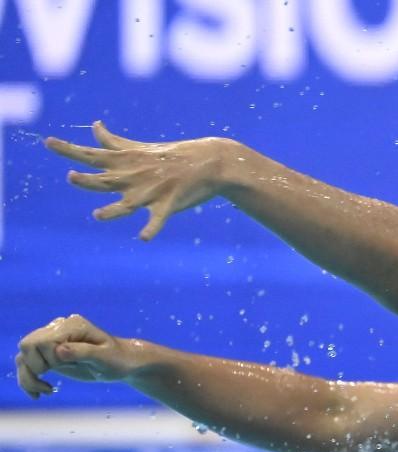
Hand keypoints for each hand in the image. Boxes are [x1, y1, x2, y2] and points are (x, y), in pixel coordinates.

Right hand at [15, 314, 139, 397]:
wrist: (123, 363)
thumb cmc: (118, 359)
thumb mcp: (105, 358)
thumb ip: (84, 352)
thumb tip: (59, 351)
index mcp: (72, 326)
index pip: (42, 340)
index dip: (48, 358)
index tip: (63, 366)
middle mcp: (59, 329)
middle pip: (27, 345)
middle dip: (34, 367)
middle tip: (51, 382)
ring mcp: (52, 341)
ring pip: (24, 356)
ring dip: (28, 377)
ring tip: (44, 392)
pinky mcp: (49, 354)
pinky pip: (27, 364)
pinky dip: (28, 379)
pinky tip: (39, 393)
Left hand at [45, 121, 235, 239]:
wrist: (211, 162)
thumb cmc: (174, 155)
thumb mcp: (141, 148)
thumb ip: (115, 142)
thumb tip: (94, 126)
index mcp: (126, 162)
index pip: (91, 155)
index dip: (69, 149)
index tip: (47, 142)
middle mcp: (134, 177)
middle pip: (104, 179)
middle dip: (87, 179)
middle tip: (70, 176)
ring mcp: (151, 192)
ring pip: (127, 204)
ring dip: (113, 210)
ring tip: (98, 215)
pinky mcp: (169, 205)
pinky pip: (158, 220)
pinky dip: (151, 229)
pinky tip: (143, 238)